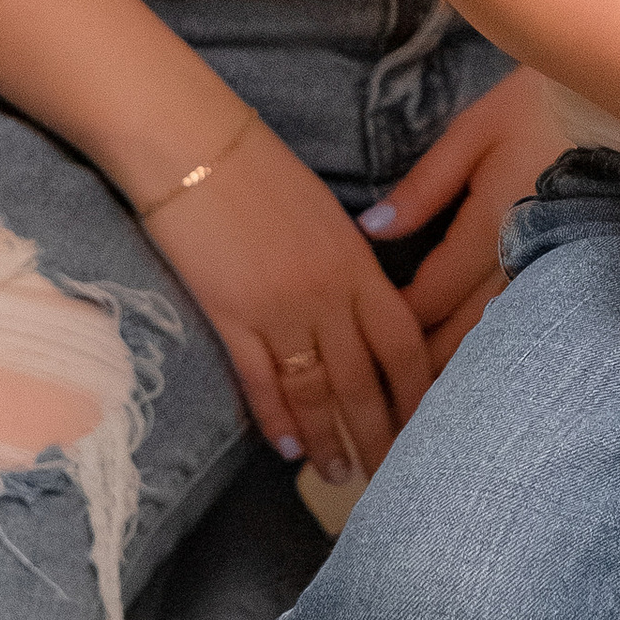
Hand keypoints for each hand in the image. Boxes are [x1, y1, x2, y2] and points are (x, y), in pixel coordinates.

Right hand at [148, 119, 430, 484]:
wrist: (190, 144)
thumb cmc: (257, 168)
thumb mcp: (323, 213)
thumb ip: (348, 265)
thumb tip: (363, 314)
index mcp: (356, 262)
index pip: (402, 344)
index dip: (418, 393)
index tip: (429, 428)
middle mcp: (326, 293)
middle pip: (364, 381)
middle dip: (379, 434)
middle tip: (391, 476)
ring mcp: (277, 308)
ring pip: (315, 392)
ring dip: (328, 439)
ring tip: (338, 474)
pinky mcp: (230, 317)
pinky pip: (261, 382)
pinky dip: (276, 420)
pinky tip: (286, 448)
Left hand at [366, 68, 571, 368]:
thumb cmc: (543, 106)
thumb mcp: (474, 131)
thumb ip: (423, 188)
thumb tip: (370, 232)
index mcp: (489, 224)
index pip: (430, 297)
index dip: (393, 321)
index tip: (363, 336)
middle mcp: (523, 260)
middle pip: (463, 334)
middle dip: (423, 364)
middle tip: (386, 389)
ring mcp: (556, 273)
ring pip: (501, 339)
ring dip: (464, 367)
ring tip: (428, 397)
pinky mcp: (580, 274)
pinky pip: (533, 325)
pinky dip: (504, 348)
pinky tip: (489, 370)